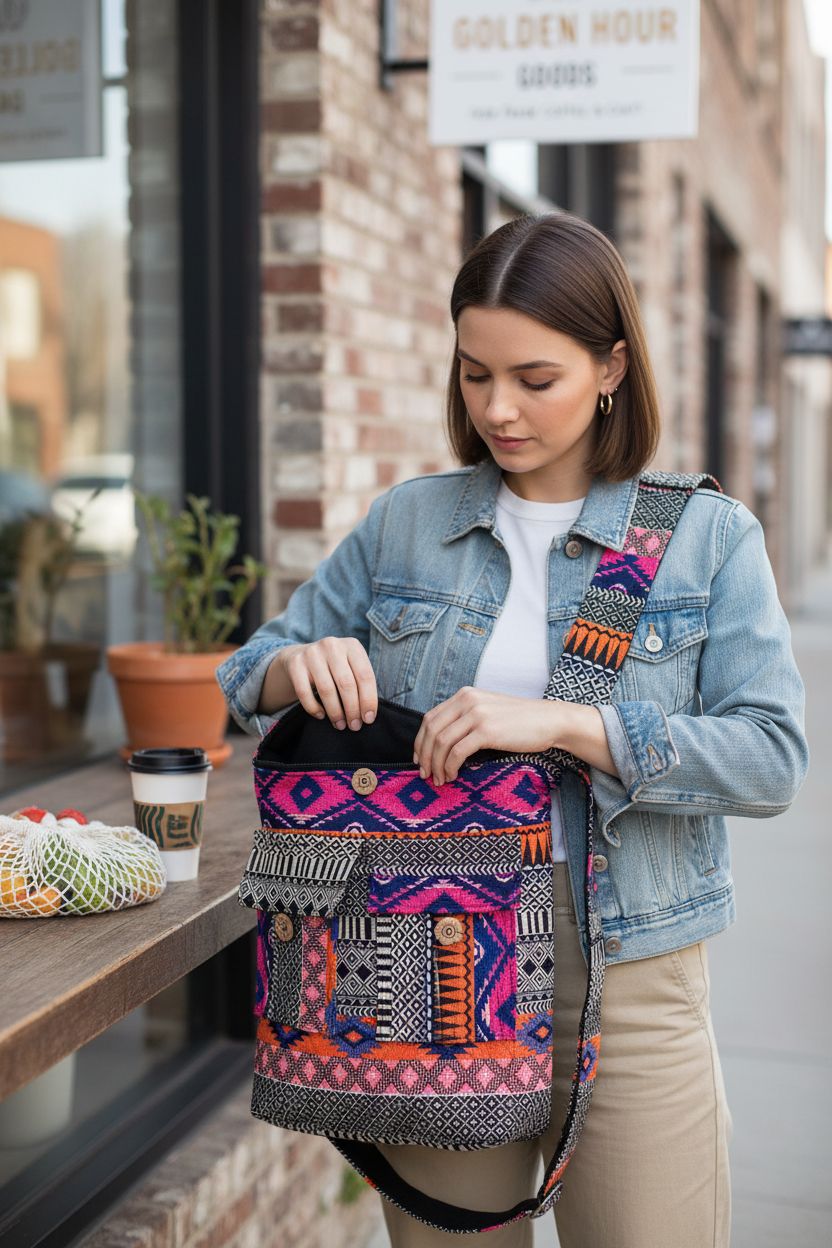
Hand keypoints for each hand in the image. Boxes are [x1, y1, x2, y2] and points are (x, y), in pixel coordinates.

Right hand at [278, 638, 377, 730]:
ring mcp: (312, 653)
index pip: (365, 676)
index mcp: (352, 645)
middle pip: (346, 684)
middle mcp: (332, 645)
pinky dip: (314, 708)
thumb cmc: (334, 667)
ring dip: (335, 712)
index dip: (368, 700)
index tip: (368, 719)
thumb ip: (361, 684)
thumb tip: (368, 714)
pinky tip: (321, 716)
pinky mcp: (295, 663)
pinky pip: (304, 692)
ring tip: (340, 725)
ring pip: (326, 690)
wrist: (301, 655)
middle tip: (354, 726)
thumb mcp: (351, 666)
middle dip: (352, 709)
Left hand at [412, 687, 571, 784]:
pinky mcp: (487, 731)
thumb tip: (442, 743)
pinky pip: (457, 752)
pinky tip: (453, 776)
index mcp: (465, 695)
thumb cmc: (520, 721)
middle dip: (424, 756)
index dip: (421, 742)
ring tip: (440, 779)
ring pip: (441, 742)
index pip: (430, 718)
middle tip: (425, 774)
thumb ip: (466, 718)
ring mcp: (477, 714)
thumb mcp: (488, 710)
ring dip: (436, 765)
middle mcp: (467, 701)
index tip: (420, 759)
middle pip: (431, 731)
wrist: (549, 720)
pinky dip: (450, 767)